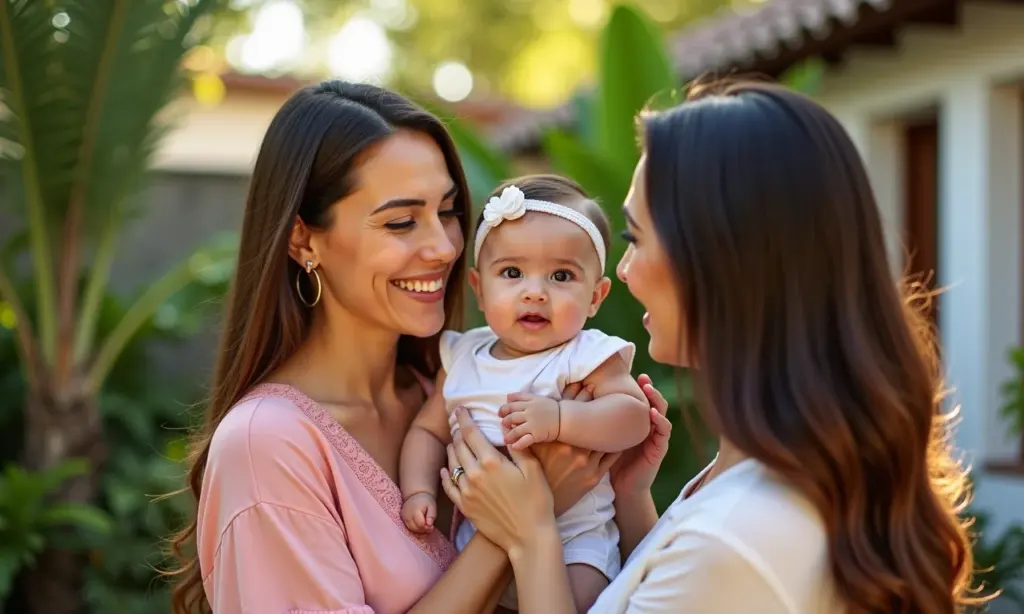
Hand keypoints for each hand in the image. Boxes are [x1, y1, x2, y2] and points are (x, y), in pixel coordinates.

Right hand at [401, 492, 436, 533]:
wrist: (417, 494)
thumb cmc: (426, 501)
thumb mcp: (432, 506)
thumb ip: (432, 516)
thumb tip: (430, 525)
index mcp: (415, 511)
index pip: (420, 525)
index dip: (427, 528)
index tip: (432, 527)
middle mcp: (407, 514)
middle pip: (415, 528)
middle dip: (423, 530)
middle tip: (430, 527)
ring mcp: (403, 516)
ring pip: (411, 529)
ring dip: (419, 530)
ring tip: (425, 526)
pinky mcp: (402, 518)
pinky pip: (408, 526)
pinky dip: (414, 528)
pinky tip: (420, 525)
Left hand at [440, 407, 554, 552]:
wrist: (528, 537)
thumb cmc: (536, 502)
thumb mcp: (533, 470)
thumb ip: (517, 447)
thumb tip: (506, 428)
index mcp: (491, 462)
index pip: (472, 434)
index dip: (464, 419)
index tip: (459, 410)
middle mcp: (474, 475)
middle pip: (460, 447)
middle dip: (457, 432)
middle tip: (457, 423)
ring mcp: (467, 492)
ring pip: (452, 464)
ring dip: (452, 450)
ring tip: (454, 442)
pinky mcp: (465, 507)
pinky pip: (449, 487)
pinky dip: (445, 475)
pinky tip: (444, 470)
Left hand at [499, 392, 560, 449]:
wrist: (564, 418)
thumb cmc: (550, 408)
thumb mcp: (536, 398)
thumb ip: (522, 396)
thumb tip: (507, 396)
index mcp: (528, 403)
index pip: (512, 405)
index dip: (503, 409)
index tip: (500, 413)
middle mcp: (529, 413)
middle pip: (512, 417)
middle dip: (505, 422)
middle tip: (502, 425)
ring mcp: (532, 424)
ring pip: (516, 430)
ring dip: (509, 435)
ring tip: (506, 439)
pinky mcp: (537, 435)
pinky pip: (525, 440)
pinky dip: (518, 444)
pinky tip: (514, 446)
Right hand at [531, 383, 619, 515]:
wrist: (538, 515)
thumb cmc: (528, 483)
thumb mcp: (522, 457)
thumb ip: (518, 436)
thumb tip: (503, 419)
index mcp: (554, 441)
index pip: (569, 411)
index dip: (576, 395)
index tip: (582, 382)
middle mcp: (573, 449)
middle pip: (590, 419)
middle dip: (596, 402)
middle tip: (602, 387)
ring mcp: (586, 464)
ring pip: (604, 435)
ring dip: (611, 420)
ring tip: (618, 406)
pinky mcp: (595, 477)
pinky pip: (611, 457)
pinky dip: (617, 444)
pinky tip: (622, 433)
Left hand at [609, 374, 671, 496]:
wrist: (623, 489)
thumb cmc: (610, 463)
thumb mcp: (604, 438)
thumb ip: (599, 422)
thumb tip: (576, 402)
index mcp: (635, 422)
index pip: (638, 399)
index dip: (636, 386)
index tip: (629, 373)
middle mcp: (647, 426)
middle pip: (652, 401)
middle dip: (649, 387)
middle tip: (643, 377)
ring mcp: (655, 436)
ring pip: (661, 412)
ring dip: (656, 399)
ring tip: (649, 389)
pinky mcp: (660, 449)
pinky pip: (664, 432)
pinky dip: (660, 421)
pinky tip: (653, 414)